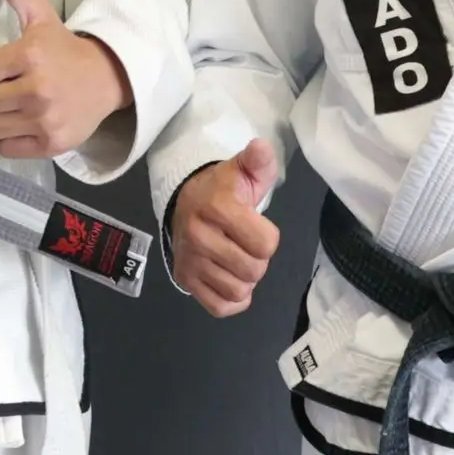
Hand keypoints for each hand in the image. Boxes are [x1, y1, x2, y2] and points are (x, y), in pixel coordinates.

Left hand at [0, 0, 132, 158]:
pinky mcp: (51, 144)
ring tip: (13, 107)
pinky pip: (6, 149)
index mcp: (29, 55)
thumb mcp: (40, 16)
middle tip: (4, 90)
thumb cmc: (65, 48)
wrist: (106, 79)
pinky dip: (9, 140)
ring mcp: (45, 119)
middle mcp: (37, 89)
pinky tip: (24, 124)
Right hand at [171, 140, 280, 319]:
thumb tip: (261, 147)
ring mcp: (189, 260)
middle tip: (246, 244)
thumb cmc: (222, 189)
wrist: (185, 202)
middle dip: (257, 259)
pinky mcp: (185, 280)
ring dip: (245, 279)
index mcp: (216, 207)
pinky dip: (232, 299)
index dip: (268, 237)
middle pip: (254, 270)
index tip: (255, 225)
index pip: (265, 243)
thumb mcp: (242, 171)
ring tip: (236, 259)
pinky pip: (220, 307)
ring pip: (238, 290)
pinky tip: (229, 278)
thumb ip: (257, 161)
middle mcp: (198, 235)